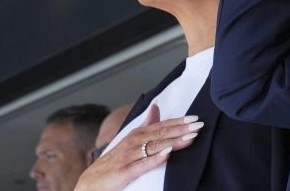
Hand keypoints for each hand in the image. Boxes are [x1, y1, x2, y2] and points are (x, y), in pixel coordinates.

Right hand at [74, 104, 201, 190]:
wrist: (90, 184)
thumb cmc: (112, 163)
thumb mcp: (129, 141)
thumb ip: (145, 125)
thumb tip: (156, 106)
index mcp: (136, 135)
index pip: (160, 125)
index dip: (178, 121)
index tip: (195, 118)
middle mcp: (132, 143)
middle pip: (160, 133)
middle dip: (181, 129)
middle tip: (199, 125)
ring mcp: (128, 157)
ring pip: (154, 146)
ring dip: (173, 140)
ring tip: (190, 136)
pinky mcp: (124, 172)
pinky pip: (142, 164)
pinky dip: (155, 158)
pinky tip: (168, 153)